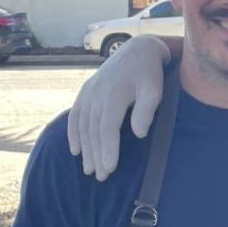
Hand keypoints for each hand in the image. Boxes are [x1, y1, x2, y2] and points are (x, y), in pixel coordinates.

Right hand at [67, 35, 169, 180]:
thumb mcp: (154, 91)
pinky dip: (73, 133)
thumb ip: (145, 111)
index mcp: (114, 94)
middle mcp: (97, 94)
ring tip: (89, 170)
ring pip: (83, 125)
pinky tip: (75, 150)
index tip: (110, 168)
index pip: (107, 128)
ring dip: (85, 149)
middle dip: (96, 155)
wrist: (138, 50)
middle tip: (101, 176)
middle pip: (93, 130)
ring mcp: (89, 92)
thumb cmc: (149, 74)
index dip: (108, 149)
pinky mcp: (85, 91)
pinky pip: (75, 115)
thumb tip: (139, 134)